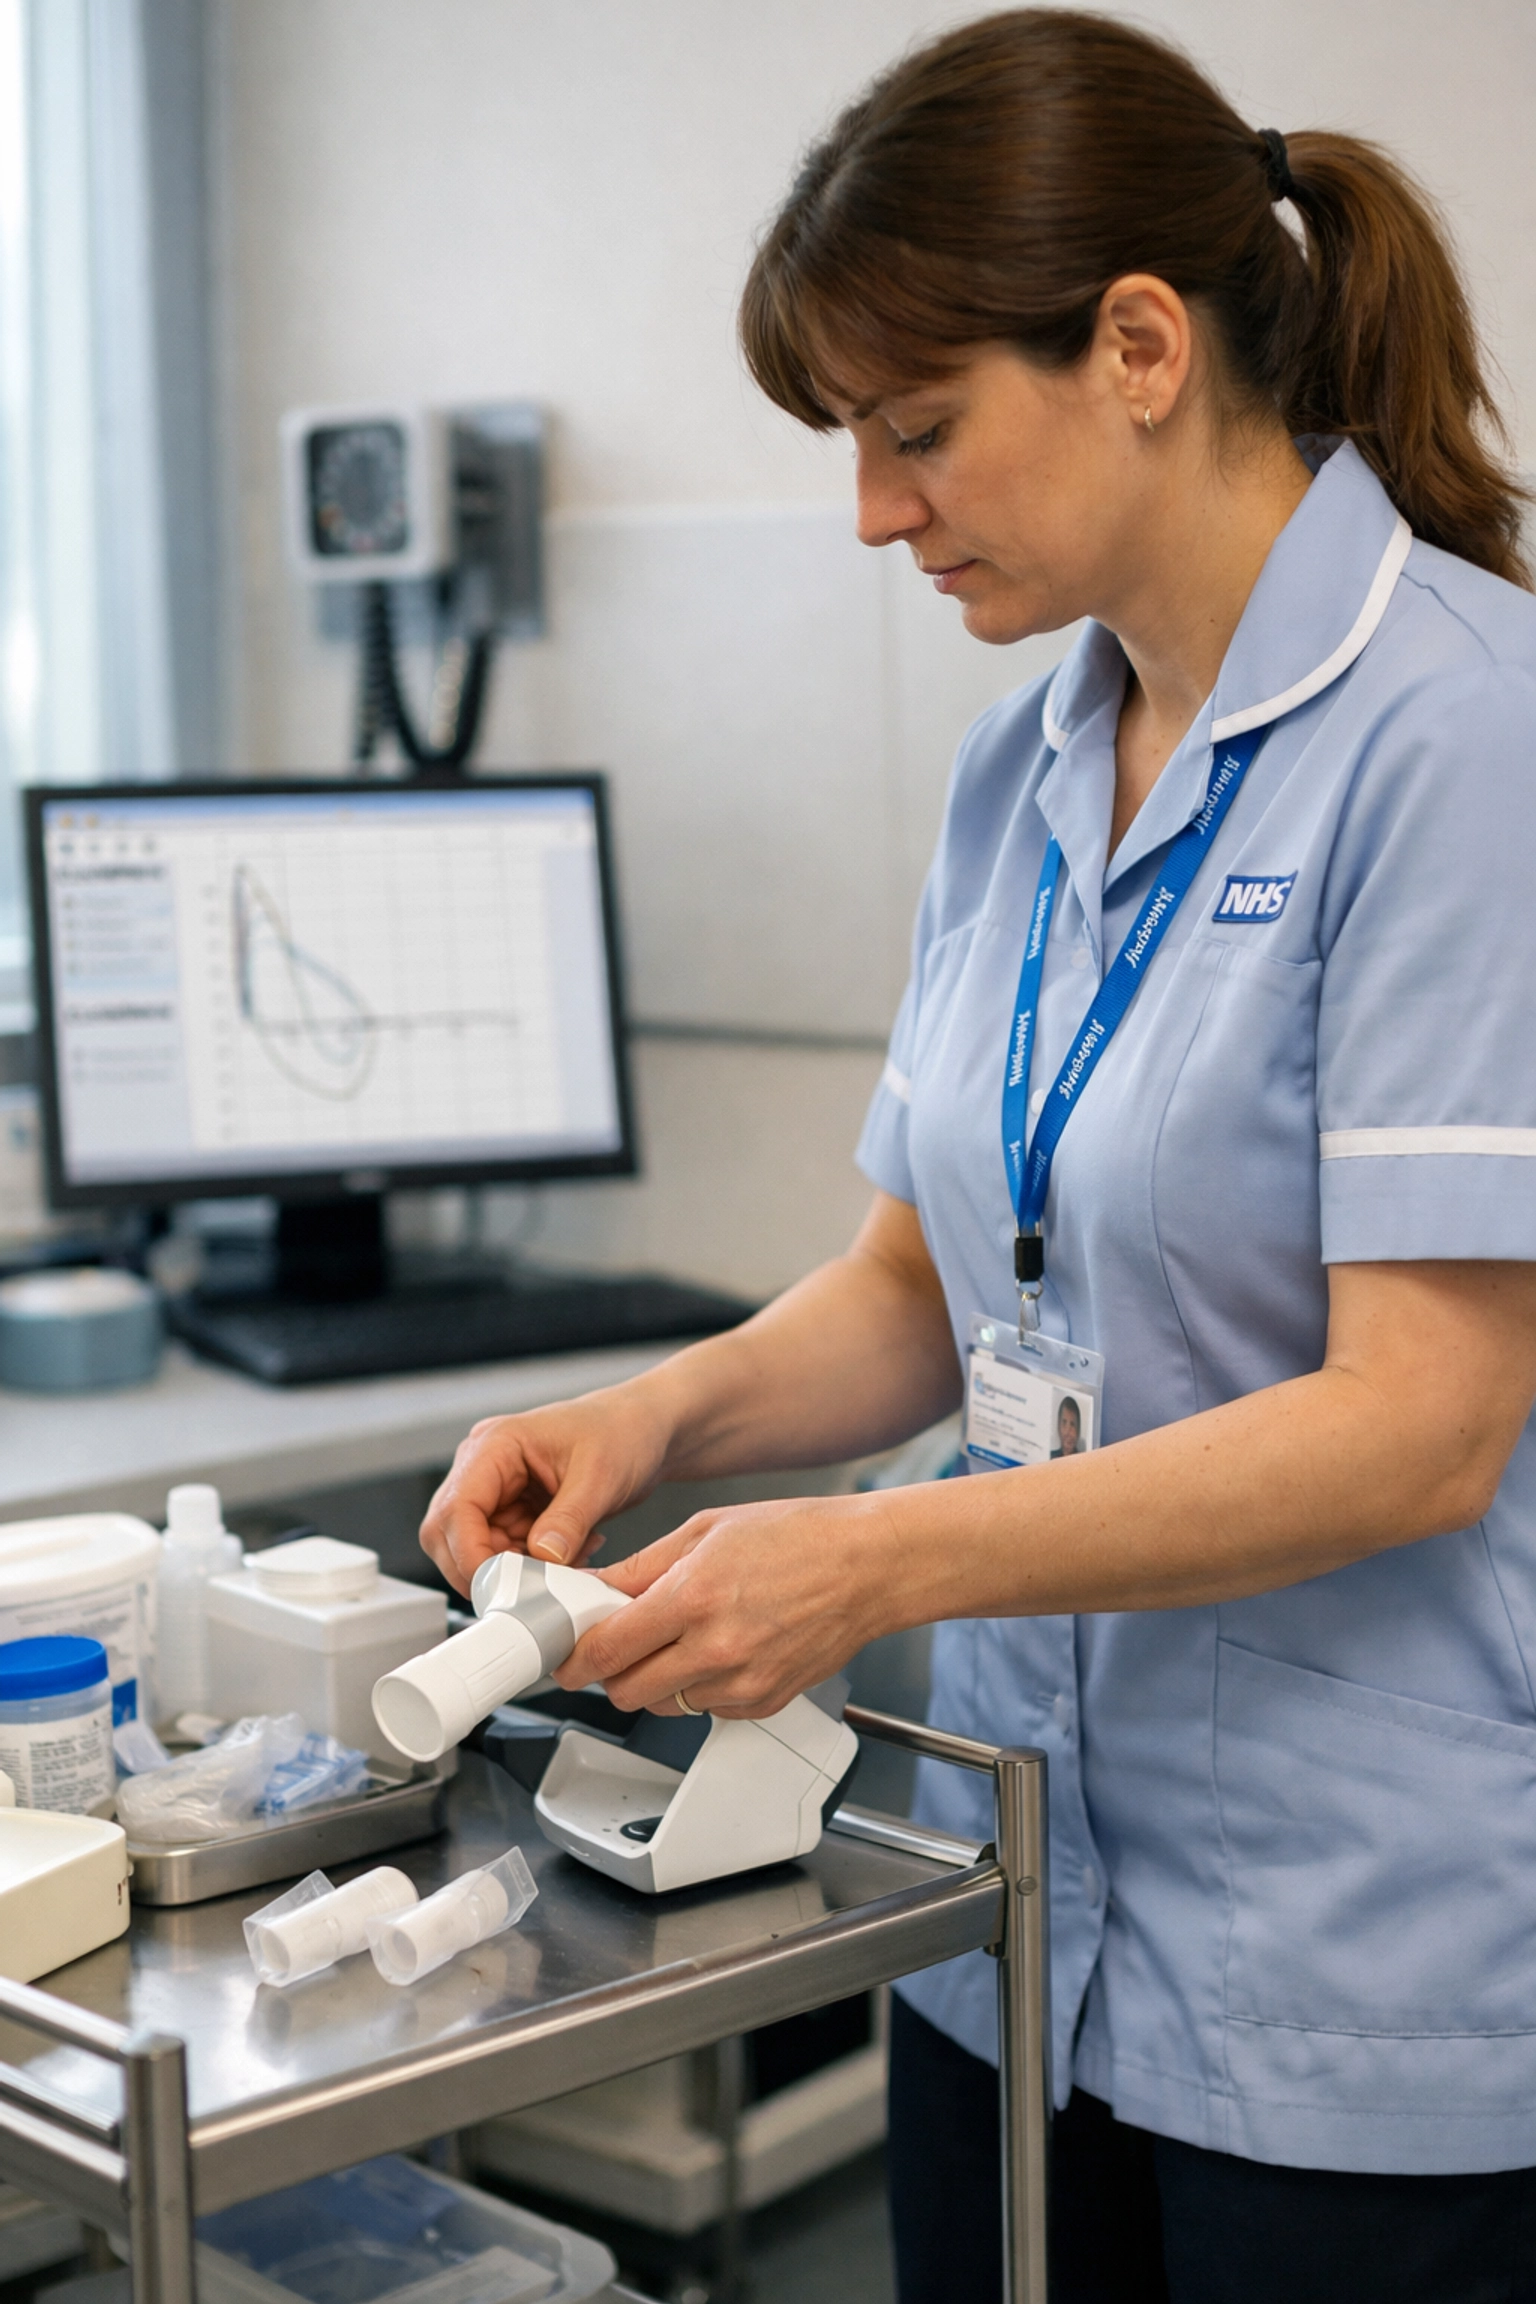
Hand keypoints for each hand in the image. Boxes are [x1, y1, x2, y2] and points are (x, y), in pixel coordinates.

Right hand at [419, 1386, 672, 1595]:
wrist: (646, 1430)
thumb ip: (569, 1520)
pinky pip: (505, 1551)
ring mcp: (497, 1489)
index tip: (500, 1586)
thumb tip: (542, 1559)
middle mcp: (485, 1466)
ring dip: (515, 1569)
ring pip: (476, 1548)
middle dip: (486, 1567)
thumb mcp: (600, 1477)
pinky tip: (571, 1552)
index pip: (456, 1508)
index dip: (470, 1554)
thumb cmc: (623, 1430)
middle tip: (530, 1585)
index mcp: (496, 1445)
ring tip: (567, 1560)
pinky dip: (531, 1564)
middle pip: (450, 1532)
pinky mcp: (514, 1510)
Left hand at [558, 1489, 902, 1717]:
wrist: (868, 1566)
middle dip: (613, 1671)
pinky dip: (699, 1687)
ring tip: (680, 1638)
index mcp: (692, 1597)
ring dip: (656, 1680)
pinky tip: (719, 1648)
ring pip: (664, 1705)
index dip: (576, 1657)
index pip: (607, 1649)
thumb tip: (591, 1590)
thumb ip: (641, 1568)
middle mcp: (715, 1649)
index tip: (568, 1654)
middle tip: (620, 1644)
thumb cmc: (798, 1537)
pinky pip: (706, 1709)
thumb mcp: (706, 1530)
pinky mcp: (763, 1702)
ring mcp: (742, 1682)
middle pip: (626, 1691)